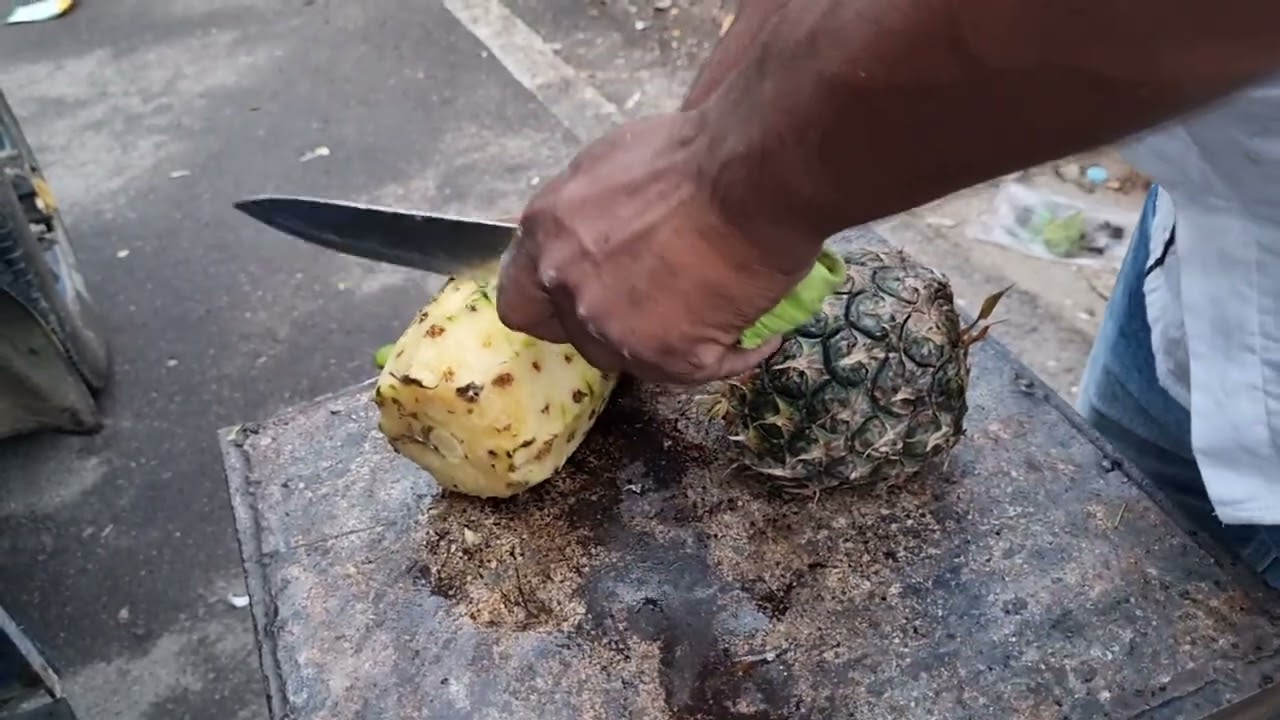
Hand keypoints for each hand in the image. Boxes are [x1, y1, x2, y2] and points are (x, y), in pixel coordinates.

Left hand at [495, 111, 821, 384]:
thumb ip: (590, 211)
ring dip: (672, 340)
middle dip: (618, 322)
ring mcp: (613, 327)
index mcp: (547, 233)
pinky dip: (733, 351)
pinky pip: (701, 369)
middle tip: (666, 298)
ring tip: (717, 310)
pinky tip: (758, 331)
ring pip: (636, 357)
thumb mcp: (615, 163)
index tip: (586, 298)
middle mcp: (568, 285)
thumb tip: (605, 228)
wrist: (753, 176)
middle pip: (579, 334)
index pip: (521, 301)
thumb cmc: (696, 152)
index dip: (555, 305)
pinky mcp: (667, 357)